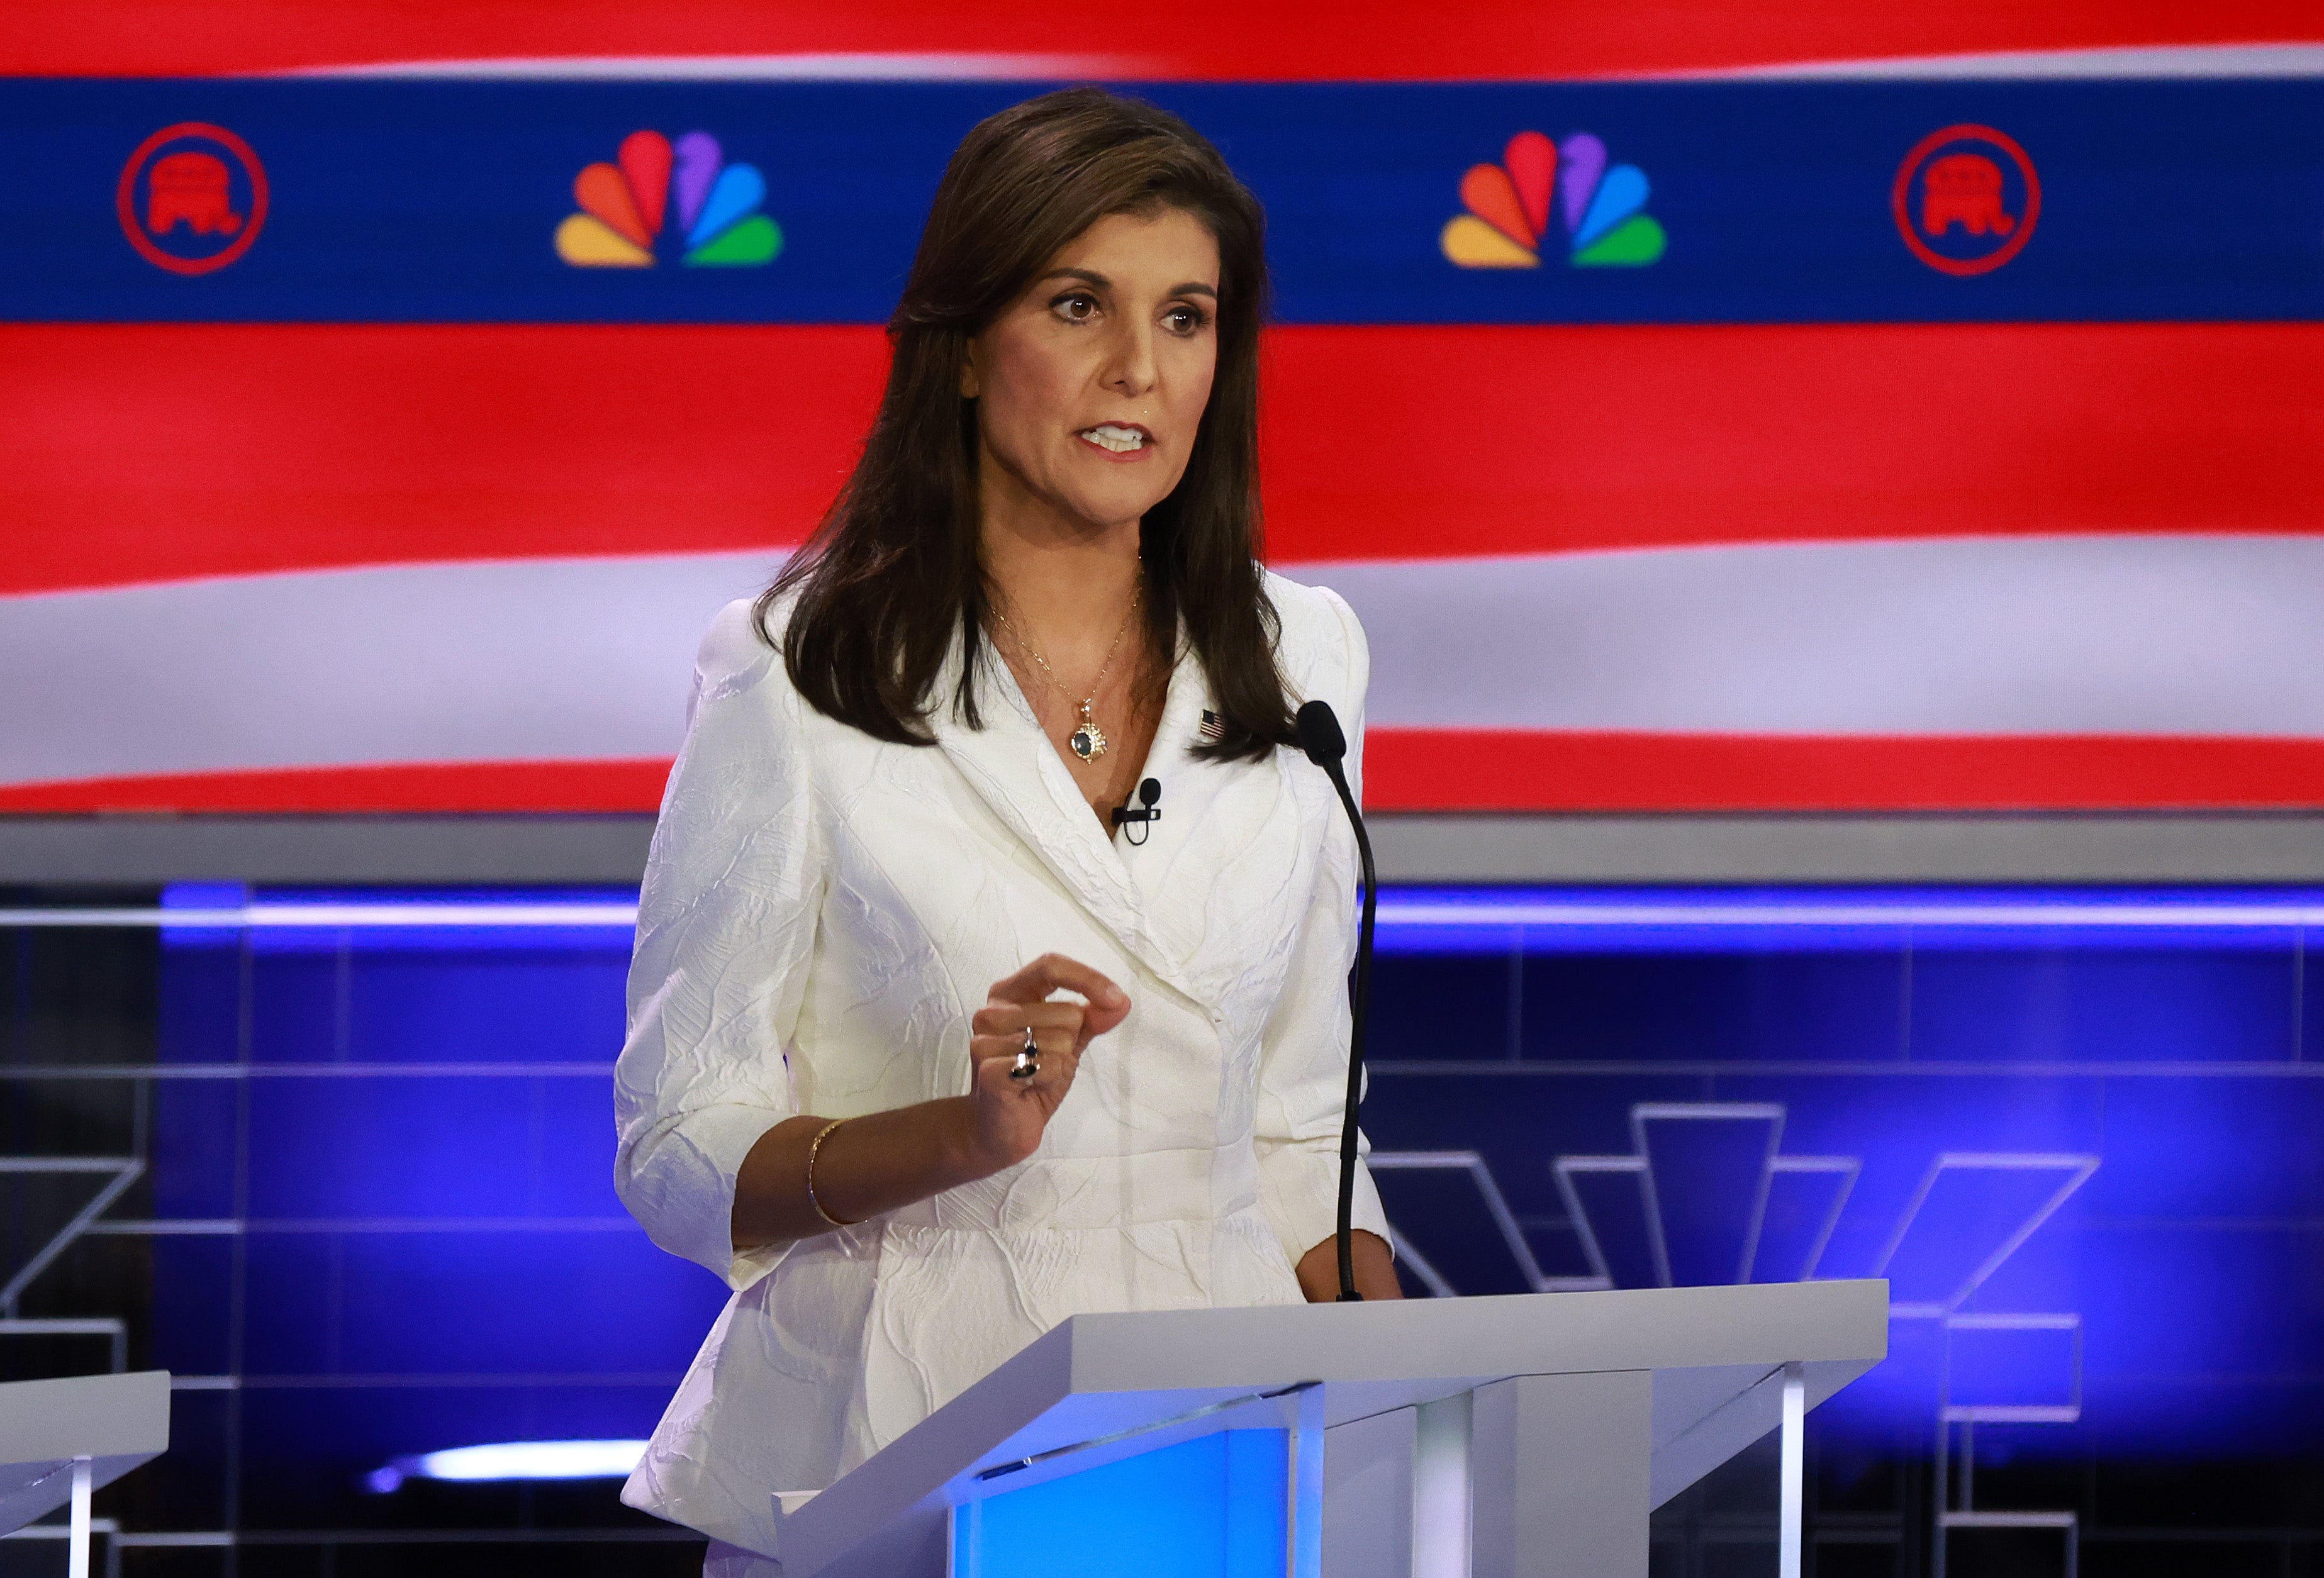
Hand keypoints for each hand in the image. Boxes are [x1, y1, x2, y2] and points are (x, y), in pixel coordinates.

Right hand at [966, 954, 1128, 1170]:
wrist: (1000, 1127)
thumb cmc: (1032, 1077)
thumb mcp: (1067, 1043)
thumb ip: (1091, 1019)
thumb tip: (1121, 1002)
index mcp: (1009, 993)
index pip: (1050, 966)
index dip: (1088, 978)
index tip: (1117, 999)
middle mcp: (992, 1011)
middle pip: (1065, 1010)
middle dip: (1071, 1041)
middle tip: (1048, 1060)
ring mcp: (986, 1040)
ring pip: (1058, 1039)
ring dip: (1059, 1063)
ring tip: (1037, 1075)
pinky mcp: (989, 1071)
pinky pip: (1046, 1066)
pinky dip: (1050, 1079)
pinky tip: (1031, 1088)